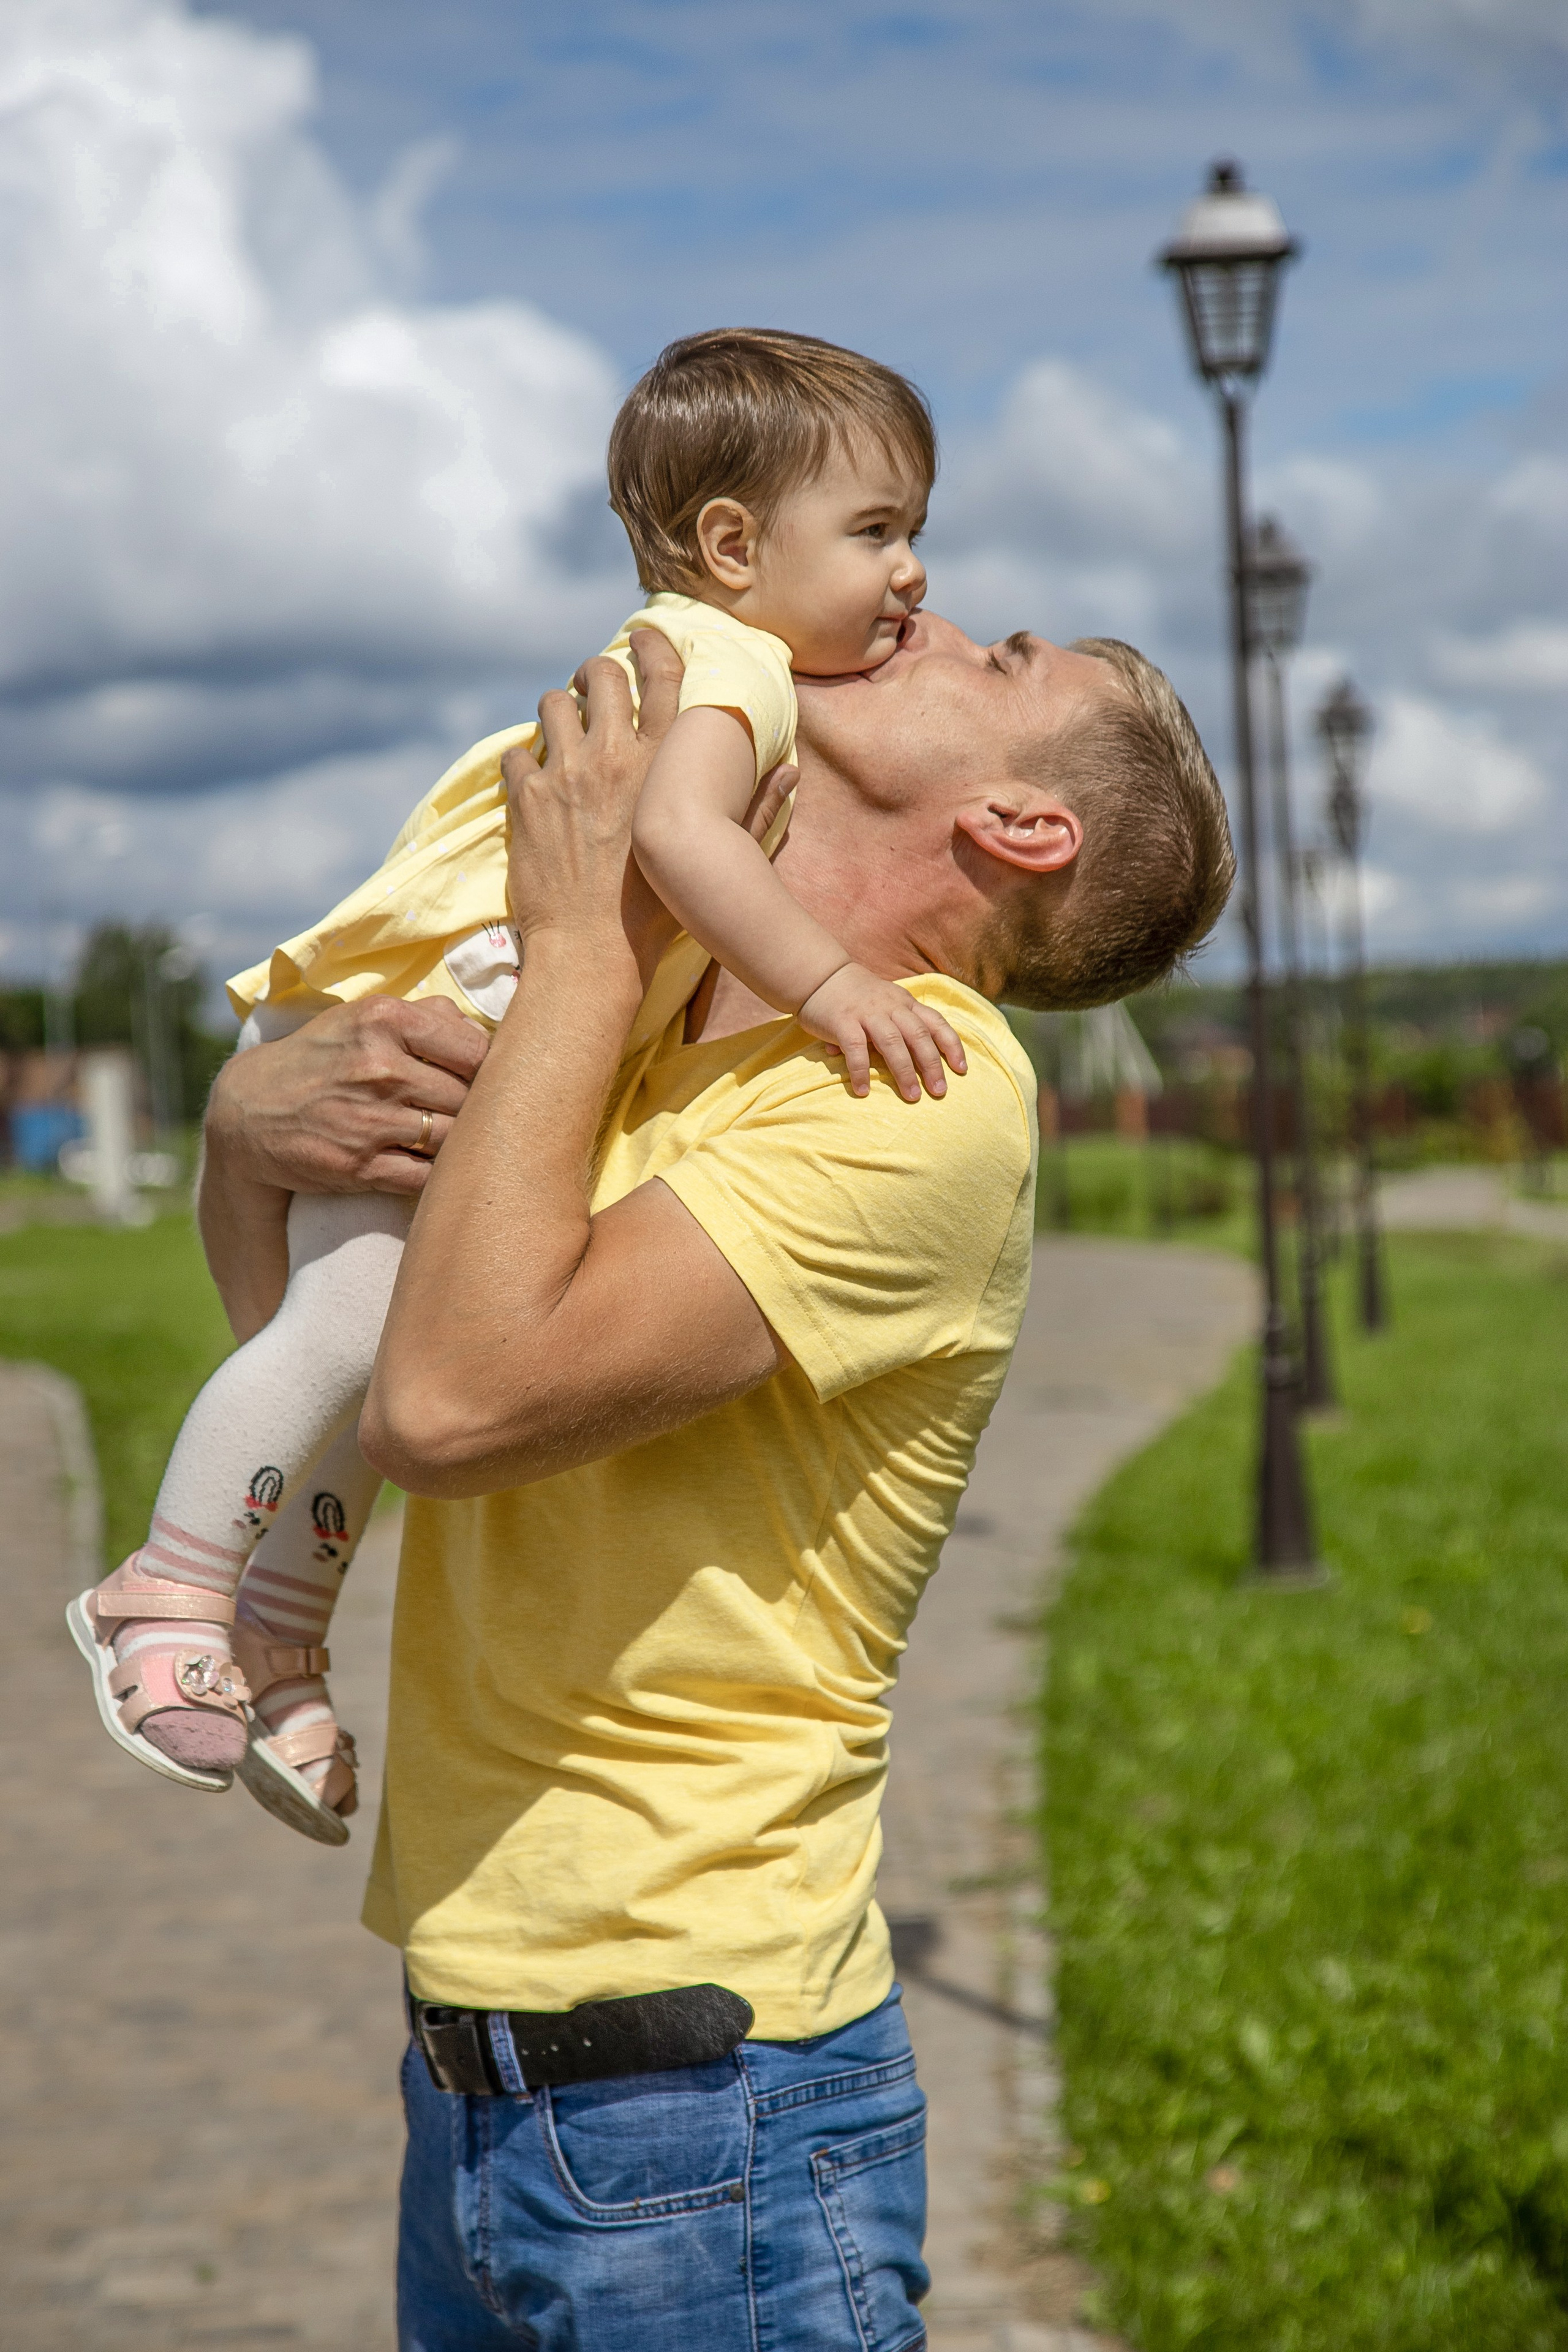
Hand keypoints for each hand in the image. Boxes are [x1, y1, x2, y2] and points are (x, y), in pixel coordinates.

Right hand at [204, 995, 487, 1196]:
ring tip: (460, 1140)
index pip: (476, 1049)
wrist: (248, 1111)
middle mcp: (379, 1068)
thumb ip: (428, 1015)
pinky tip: (438, 1168)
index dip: (495, 1069)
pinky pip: (426, 1178)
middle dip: (482, 1109)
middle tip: (486, 1116)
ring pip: (454, 1139)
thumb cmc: (323, 1058)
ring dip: (463, 1144)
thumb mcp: (364, 1018)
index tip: (494, 1079)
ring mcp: (369, 1121)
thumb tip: (485, 1029)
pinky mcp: (360, 1167)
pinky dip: (439, 1177)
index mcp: (385, 1021)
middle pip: (471, 1097)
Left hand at [501, 632, 795, 996]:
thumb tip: (793, 772)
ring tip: (559, 725)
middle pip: (602, 676)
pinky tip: (531, 776)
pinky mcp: (529, 800)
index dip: (652, 646)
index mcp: (666, 764)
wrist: (596, 951)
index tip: (643, 641)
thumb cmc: (663, 912)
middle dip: (594, 673)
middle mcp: (616, 757)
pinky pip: (516, 754)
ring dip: (556, 709)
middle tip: (590, 686)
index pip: (664, 675)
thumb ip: (757, 808)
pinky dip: (522, 760)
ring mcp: (568, 775)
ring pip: (552, 704)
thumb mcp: (720, 855)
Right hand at [797, 964, 967, 1102]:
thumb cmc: (857, 996)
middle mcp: (890, 1007)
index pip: (935, 1022)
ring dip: (904, 1071)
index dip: (951, 1045)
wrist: (820, 976)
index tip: (962, 1069)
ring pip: (892, 1042)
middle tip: (940, 1091)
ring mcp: (867, 1014)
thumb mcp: (888, 1002)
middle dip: (932, 1064)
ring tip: (912, 1096)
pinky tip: (863, 1090)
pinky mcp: (843, 1022)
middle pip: (918, 1035)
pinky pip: (855, 1049)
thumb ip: (902, 1025)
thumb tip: (917, 1058)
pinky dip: (861, 1071)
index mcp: (905, 1003)